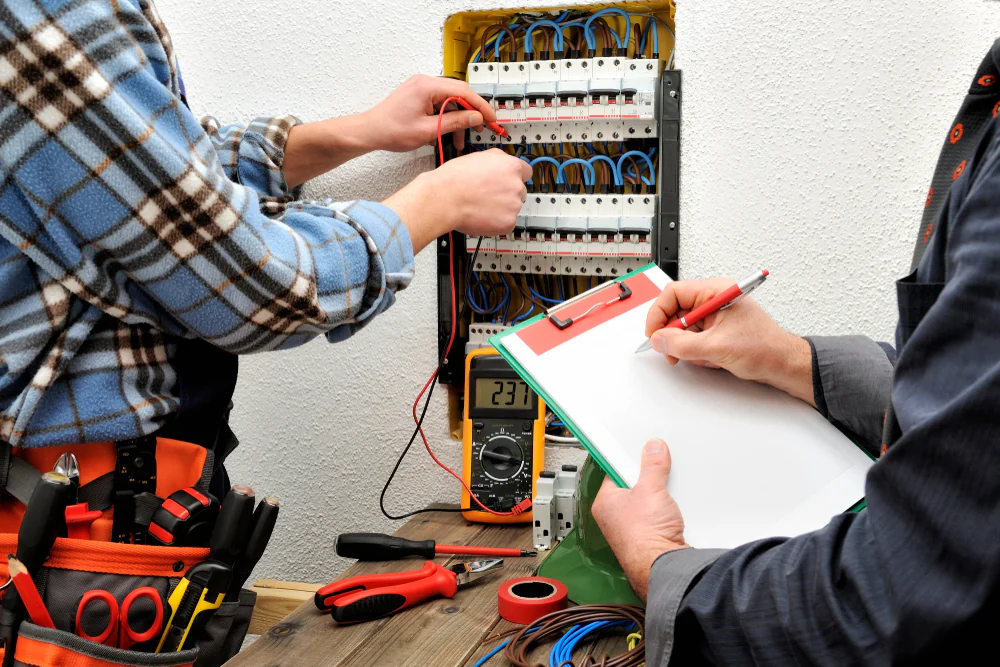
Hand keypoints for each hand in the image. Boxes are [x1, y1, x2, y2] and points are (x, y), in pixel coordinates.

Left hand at [360, 75, 495, 151]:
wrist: (370, 131)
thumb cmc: (390, 130)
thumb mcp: (428, 130)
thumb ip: (454, 122)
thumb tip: (475, 117)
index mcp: (427, 86)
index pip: (463, 91)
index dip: (480, 106)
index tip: (491, 118)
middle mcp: (425, 82)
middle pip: (459, 93)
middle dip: (471, 112)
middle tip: (481, 127)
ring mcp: (421, 87)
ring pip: (450, 100)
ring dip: (458, 118)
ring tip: (461, 138)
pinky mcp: (419, 95)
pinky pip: (440, 103)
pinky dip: (447, 117)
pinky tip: (448, 132)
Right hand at [383, 149, 530, 252]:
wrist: (444, 198)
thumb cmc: (455, 178)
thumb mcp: (478, 156)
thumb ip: (497, 159)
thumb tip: (502, 161)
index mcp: (511, 166)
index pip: (526, 171)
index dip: (515, 177)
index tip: (510, 181)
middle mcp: (516, 185)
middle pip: (520, 191)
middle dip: (507, 193)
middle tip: (489, 195)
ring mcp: (514, 205)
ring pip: (513, 208)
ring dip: (501, 208)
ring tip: (481, 205)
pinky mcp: (508, 222)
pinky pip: (507, 223)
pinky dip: (497, 222)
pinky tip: (483, 216)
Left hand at [592, 440, 688, 599]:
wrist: (663, 567)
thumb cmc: (644, 537)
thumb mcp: (650, 489)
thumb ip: (652, 466)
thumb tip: (653, 449)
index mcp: (606, 503)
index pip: (615, 472)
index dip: (630, 460)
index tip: (642, 451)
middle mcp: (615, 517)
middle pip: (634, 486)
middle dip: (649, 479)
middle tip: (658, 474)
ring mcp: (633, 529)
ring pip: (648, 502)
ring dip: (660, 496)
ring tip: (667, 495)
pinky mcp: (651, 538)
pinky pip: (659, 516)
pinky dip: (667, 511)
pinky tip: (673, 511)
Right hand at [645, 279, 814, 405]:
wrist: (784, 365)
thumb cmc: (765, 348)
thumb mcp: (717, 347)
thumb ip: (683, 344)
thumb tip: (659, 340)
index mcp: (716, 292)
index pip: (674, 293)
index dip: (659, 313)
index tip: (654, 333)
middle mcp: (714, 300)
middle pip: (676, 311)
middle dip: (672, 334)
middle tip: (671, 351)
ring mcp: (715, 316)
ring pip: (683, 328)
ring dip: (686, 346)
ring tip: (702, 357)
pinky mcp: (716, 331)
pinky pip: (693, 339)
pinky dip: (696, 352)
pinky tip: (711, 359)